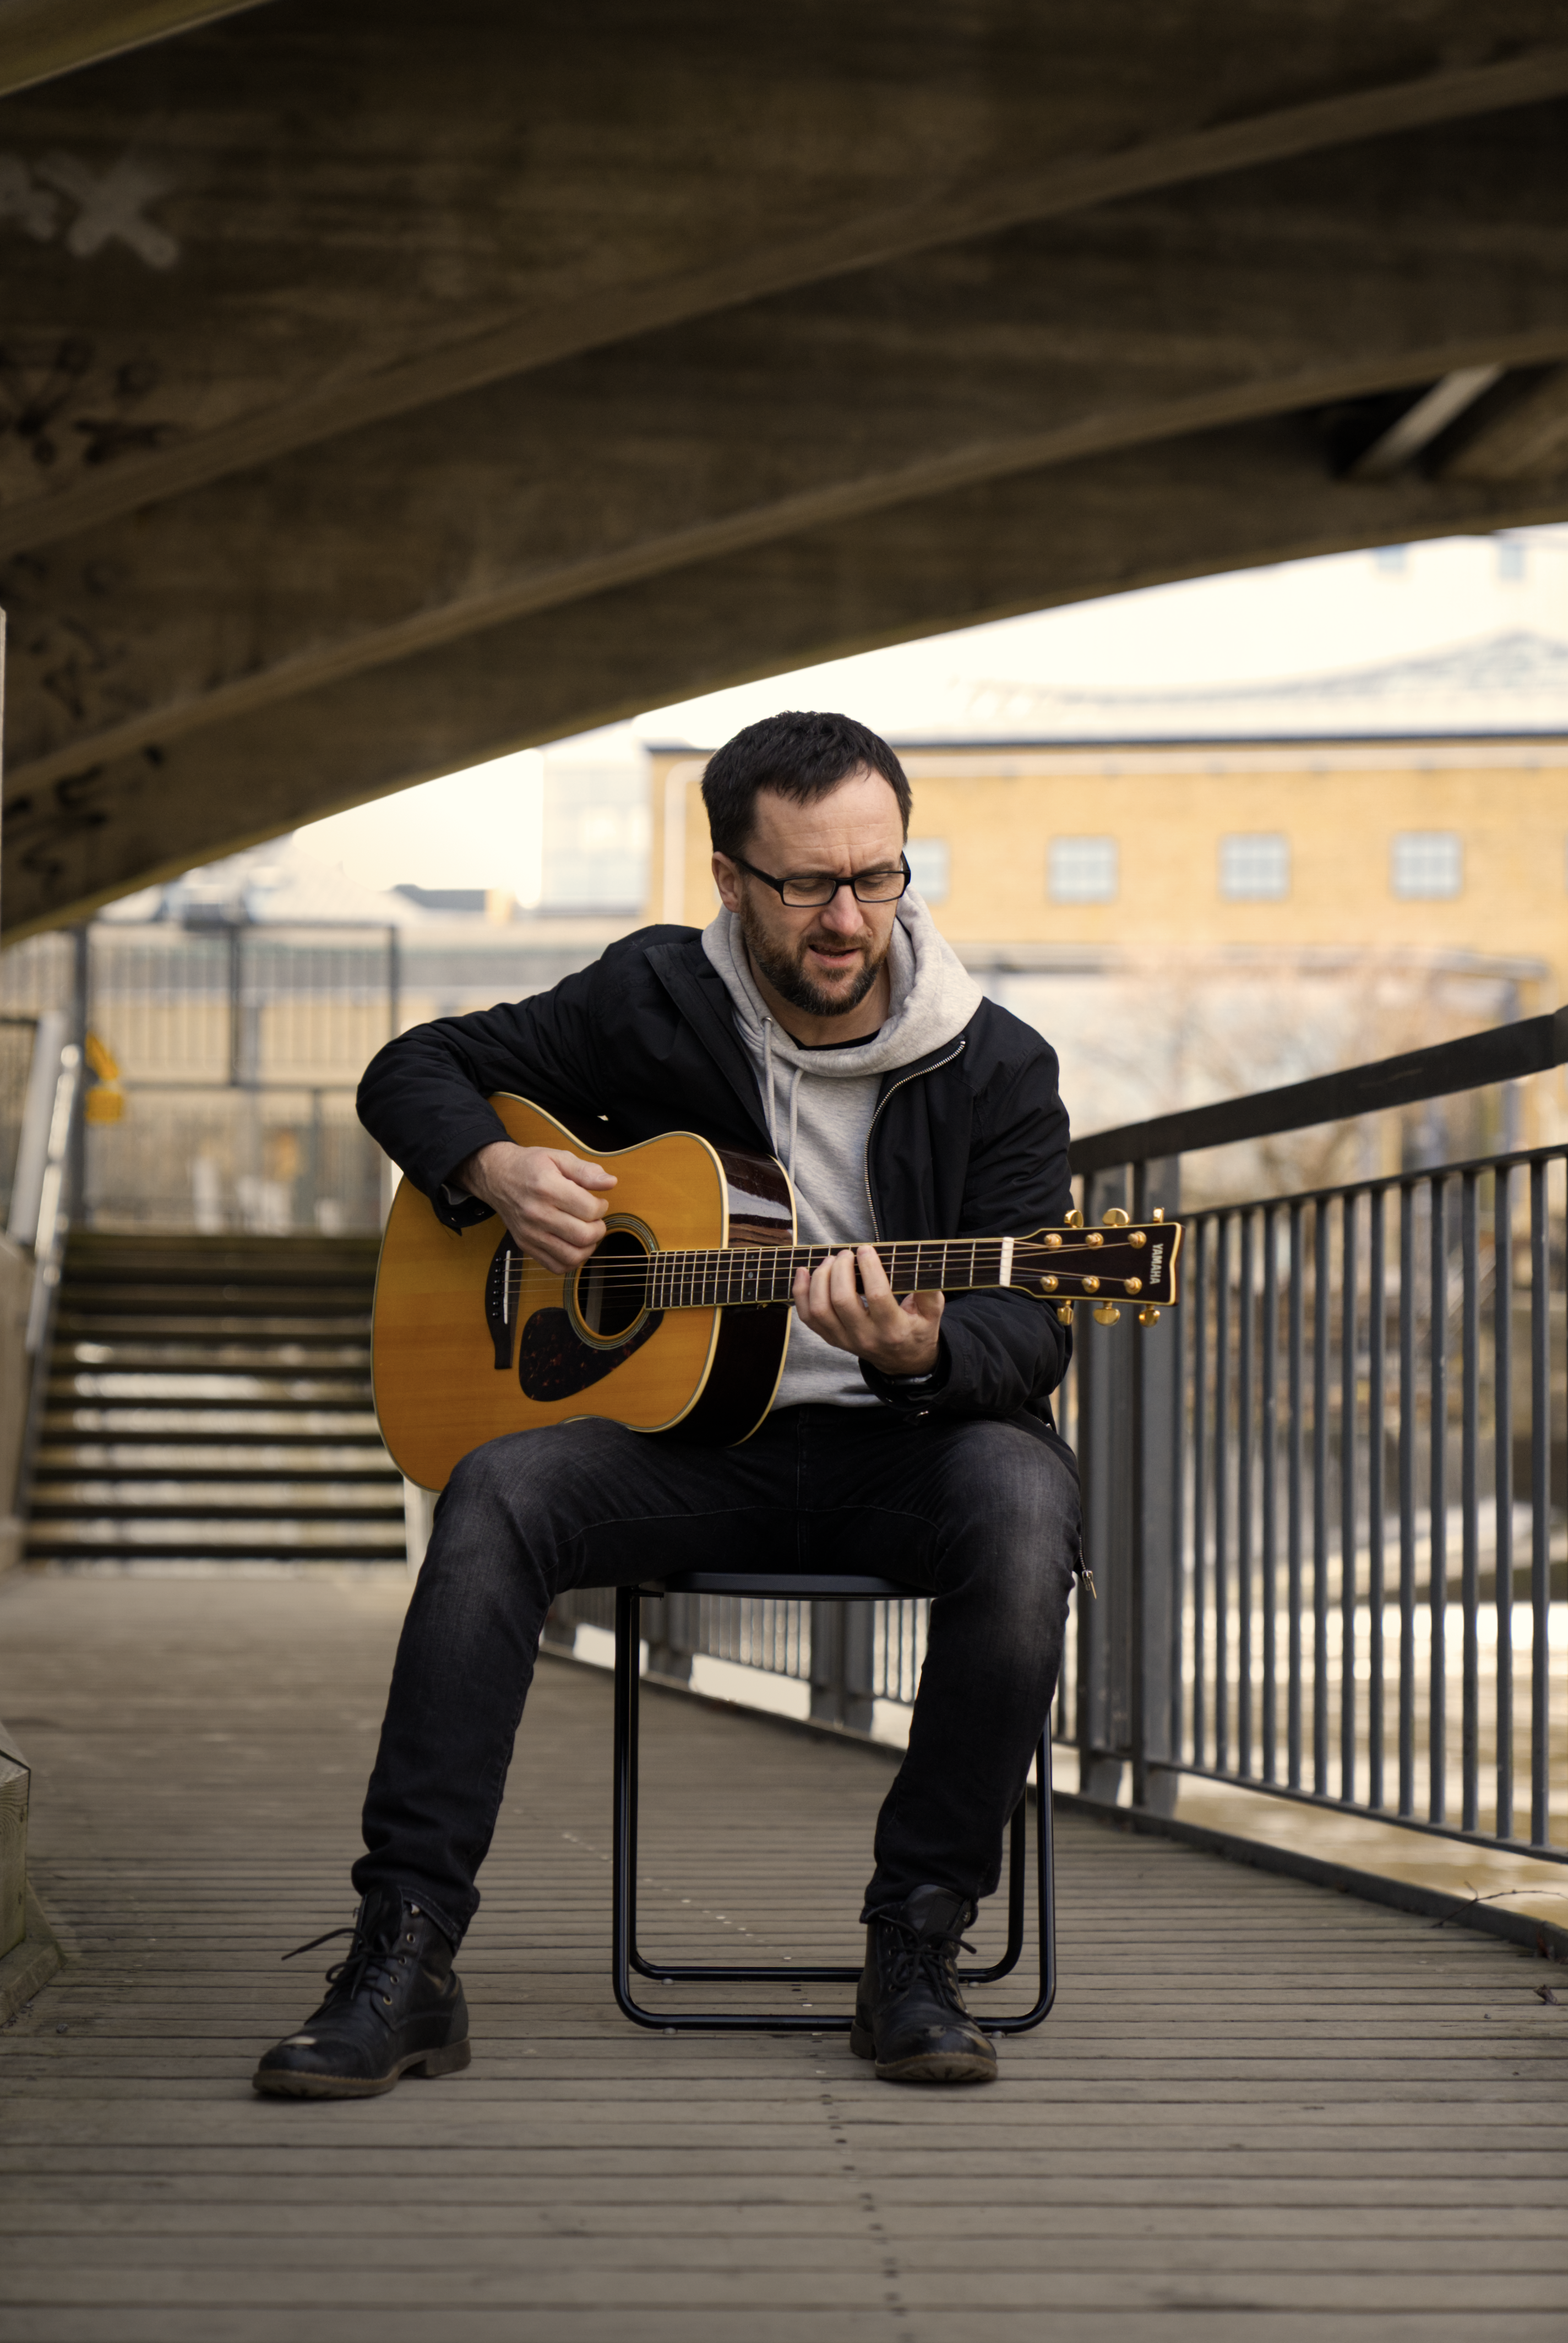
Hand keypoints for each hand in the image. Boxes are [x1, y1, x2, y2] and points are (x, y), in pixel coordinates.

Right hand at [456, 1140, 614, 1275]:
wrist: (497, 1177)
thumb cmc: (530, 1166)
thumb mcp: (558, 1157)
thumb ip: (585, 1170)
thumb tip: (610, 1182)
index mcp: (547, 1188)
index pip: (589, 1210)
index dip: (602, 1207)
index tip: (598, 1202)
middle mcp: (537, 1213)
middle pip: (583, 1236)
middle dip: (599, 1229)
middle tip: (595, 1219)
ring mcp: (530, 1233)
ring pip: (572, 1256)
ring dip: (588, 1247)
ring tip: (586, 1233)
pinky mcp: (526, 1245)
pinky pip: (556, 1266)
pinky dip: (571, 1260)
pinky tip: (573, 1244)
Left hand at [792, 1244, 942, 1377]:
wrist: (903, 1362)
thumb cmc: (917, 1329)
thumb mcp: (932, 1313)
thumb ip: (929, 1290)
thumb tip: (921, 1265)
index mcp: (893, 1329)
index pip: (877, 1296)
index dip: (869, 1268)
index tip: (866, 1249)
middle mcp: (866, 1337)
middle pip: (842, 1300)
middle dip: (840, 1269)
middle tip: (847, 1254)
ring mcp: (845, 1340)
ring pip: (820, 1309)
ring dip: (820, 1279)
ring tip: (831, 1261)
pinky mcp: (831, 1339)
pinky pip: (808, 1318)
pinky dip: (800, 1292)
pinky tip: (804, 1272)